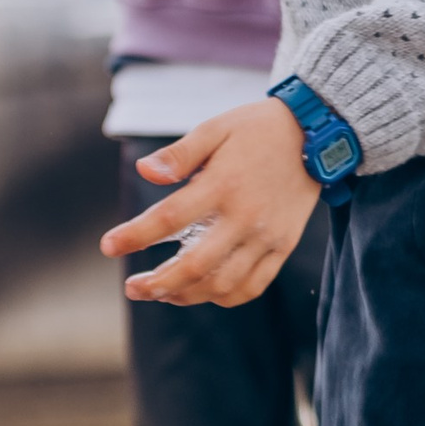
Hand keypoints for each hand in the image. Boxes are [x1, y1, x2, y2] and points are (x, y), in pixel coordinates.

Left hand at [97, 98, 319, 305]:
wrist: (316, 135)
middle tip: (133, 288)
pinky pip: (253, 285)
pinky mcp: (283, 246)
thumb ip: (179, 154)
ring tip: (162, 292)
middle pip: (195, 265)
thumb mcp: (215, 128)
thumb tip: (144, 171)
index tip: (108, 247)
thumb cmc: (257, 129)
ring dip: (187, 295)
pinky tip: (201, 292)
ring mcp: (268, 236)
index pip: (168, 218)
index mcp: (222, 184)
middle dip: (158, 283)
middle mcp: (246, 216)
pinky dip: (224, 296)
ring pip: (223, 283)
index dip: (134, 236)